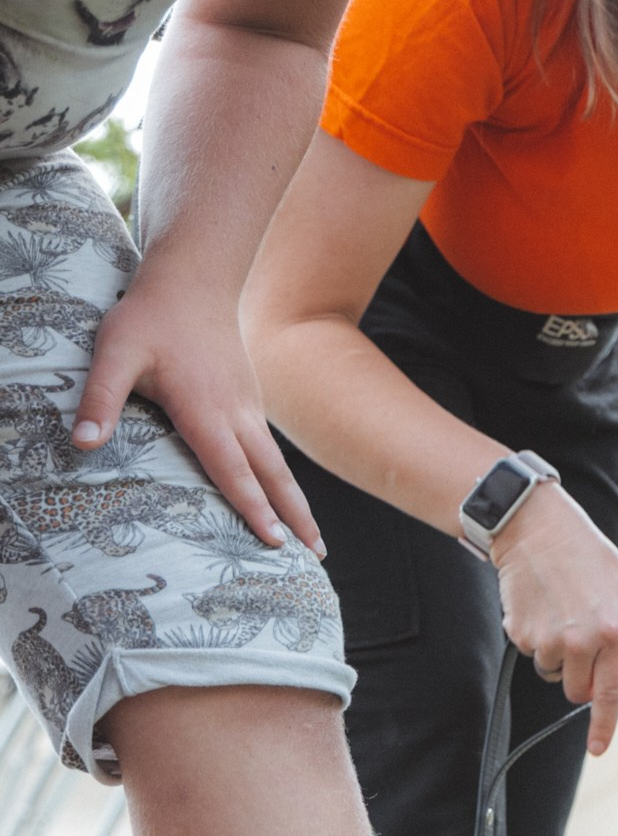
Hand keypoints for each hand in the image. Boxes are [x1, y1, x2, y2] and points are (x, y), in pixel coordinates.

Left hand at [76, 266, 322, 552]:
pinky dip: (283, 480)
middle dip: (296, 517)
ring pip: (278, 465)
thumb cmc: (150, 318)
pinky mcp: (250, 401)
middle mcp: (238, 415)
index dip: (253, 508)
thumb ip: (99, 399)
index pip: (234, 470)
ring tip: (313, 539)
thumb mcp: (115, 353)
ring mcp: (250, 407)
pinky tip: (285, 496)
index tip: (274, 542)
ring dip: (297, 502)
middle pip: (273, 476)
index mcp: (207, 411)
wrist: (194, 280)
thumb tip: (80, 444)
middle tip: (318, 554)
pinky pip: (270, 449)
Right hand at [490, 481, 617, 753]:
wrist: (537, 529)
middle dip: (582, 679)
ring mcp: (548, 639)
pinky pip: (534, 653)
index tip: (598, 749)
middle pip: (578, 691)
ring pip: (555, 673)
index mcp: (615, 630)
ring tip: (564, 613)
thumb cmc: (592, 556)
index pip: (610, 692)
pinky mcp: (520, 634)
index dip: (603, 725)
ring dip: (561, 655)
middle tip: (584, 644)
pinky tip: (544, 606)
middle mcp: (581, 640)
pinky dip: (539, 638)